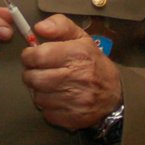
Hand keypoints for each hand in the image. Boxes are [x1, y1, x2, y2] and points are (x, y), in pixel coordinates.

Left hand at [19, 14, 122, 130]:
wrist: (115, 93)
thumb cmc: (93, 63)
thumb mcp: (80, 38)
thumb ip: (59, 25)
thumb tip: (39, 27)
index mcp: (78, 54)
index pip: (39, 56)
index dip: (29, 55)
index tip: (32, 56)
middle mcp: (77, 77)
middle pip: (34, 78)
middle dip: (31, 73)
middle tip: (38, 71)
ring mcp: (75, 100)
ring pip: (37, 96)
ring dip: (39, 90)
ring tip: (49, 84)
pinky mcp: (72, 118)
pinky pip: (46, 113)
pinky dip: (47, 106)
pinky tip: (57, 98)